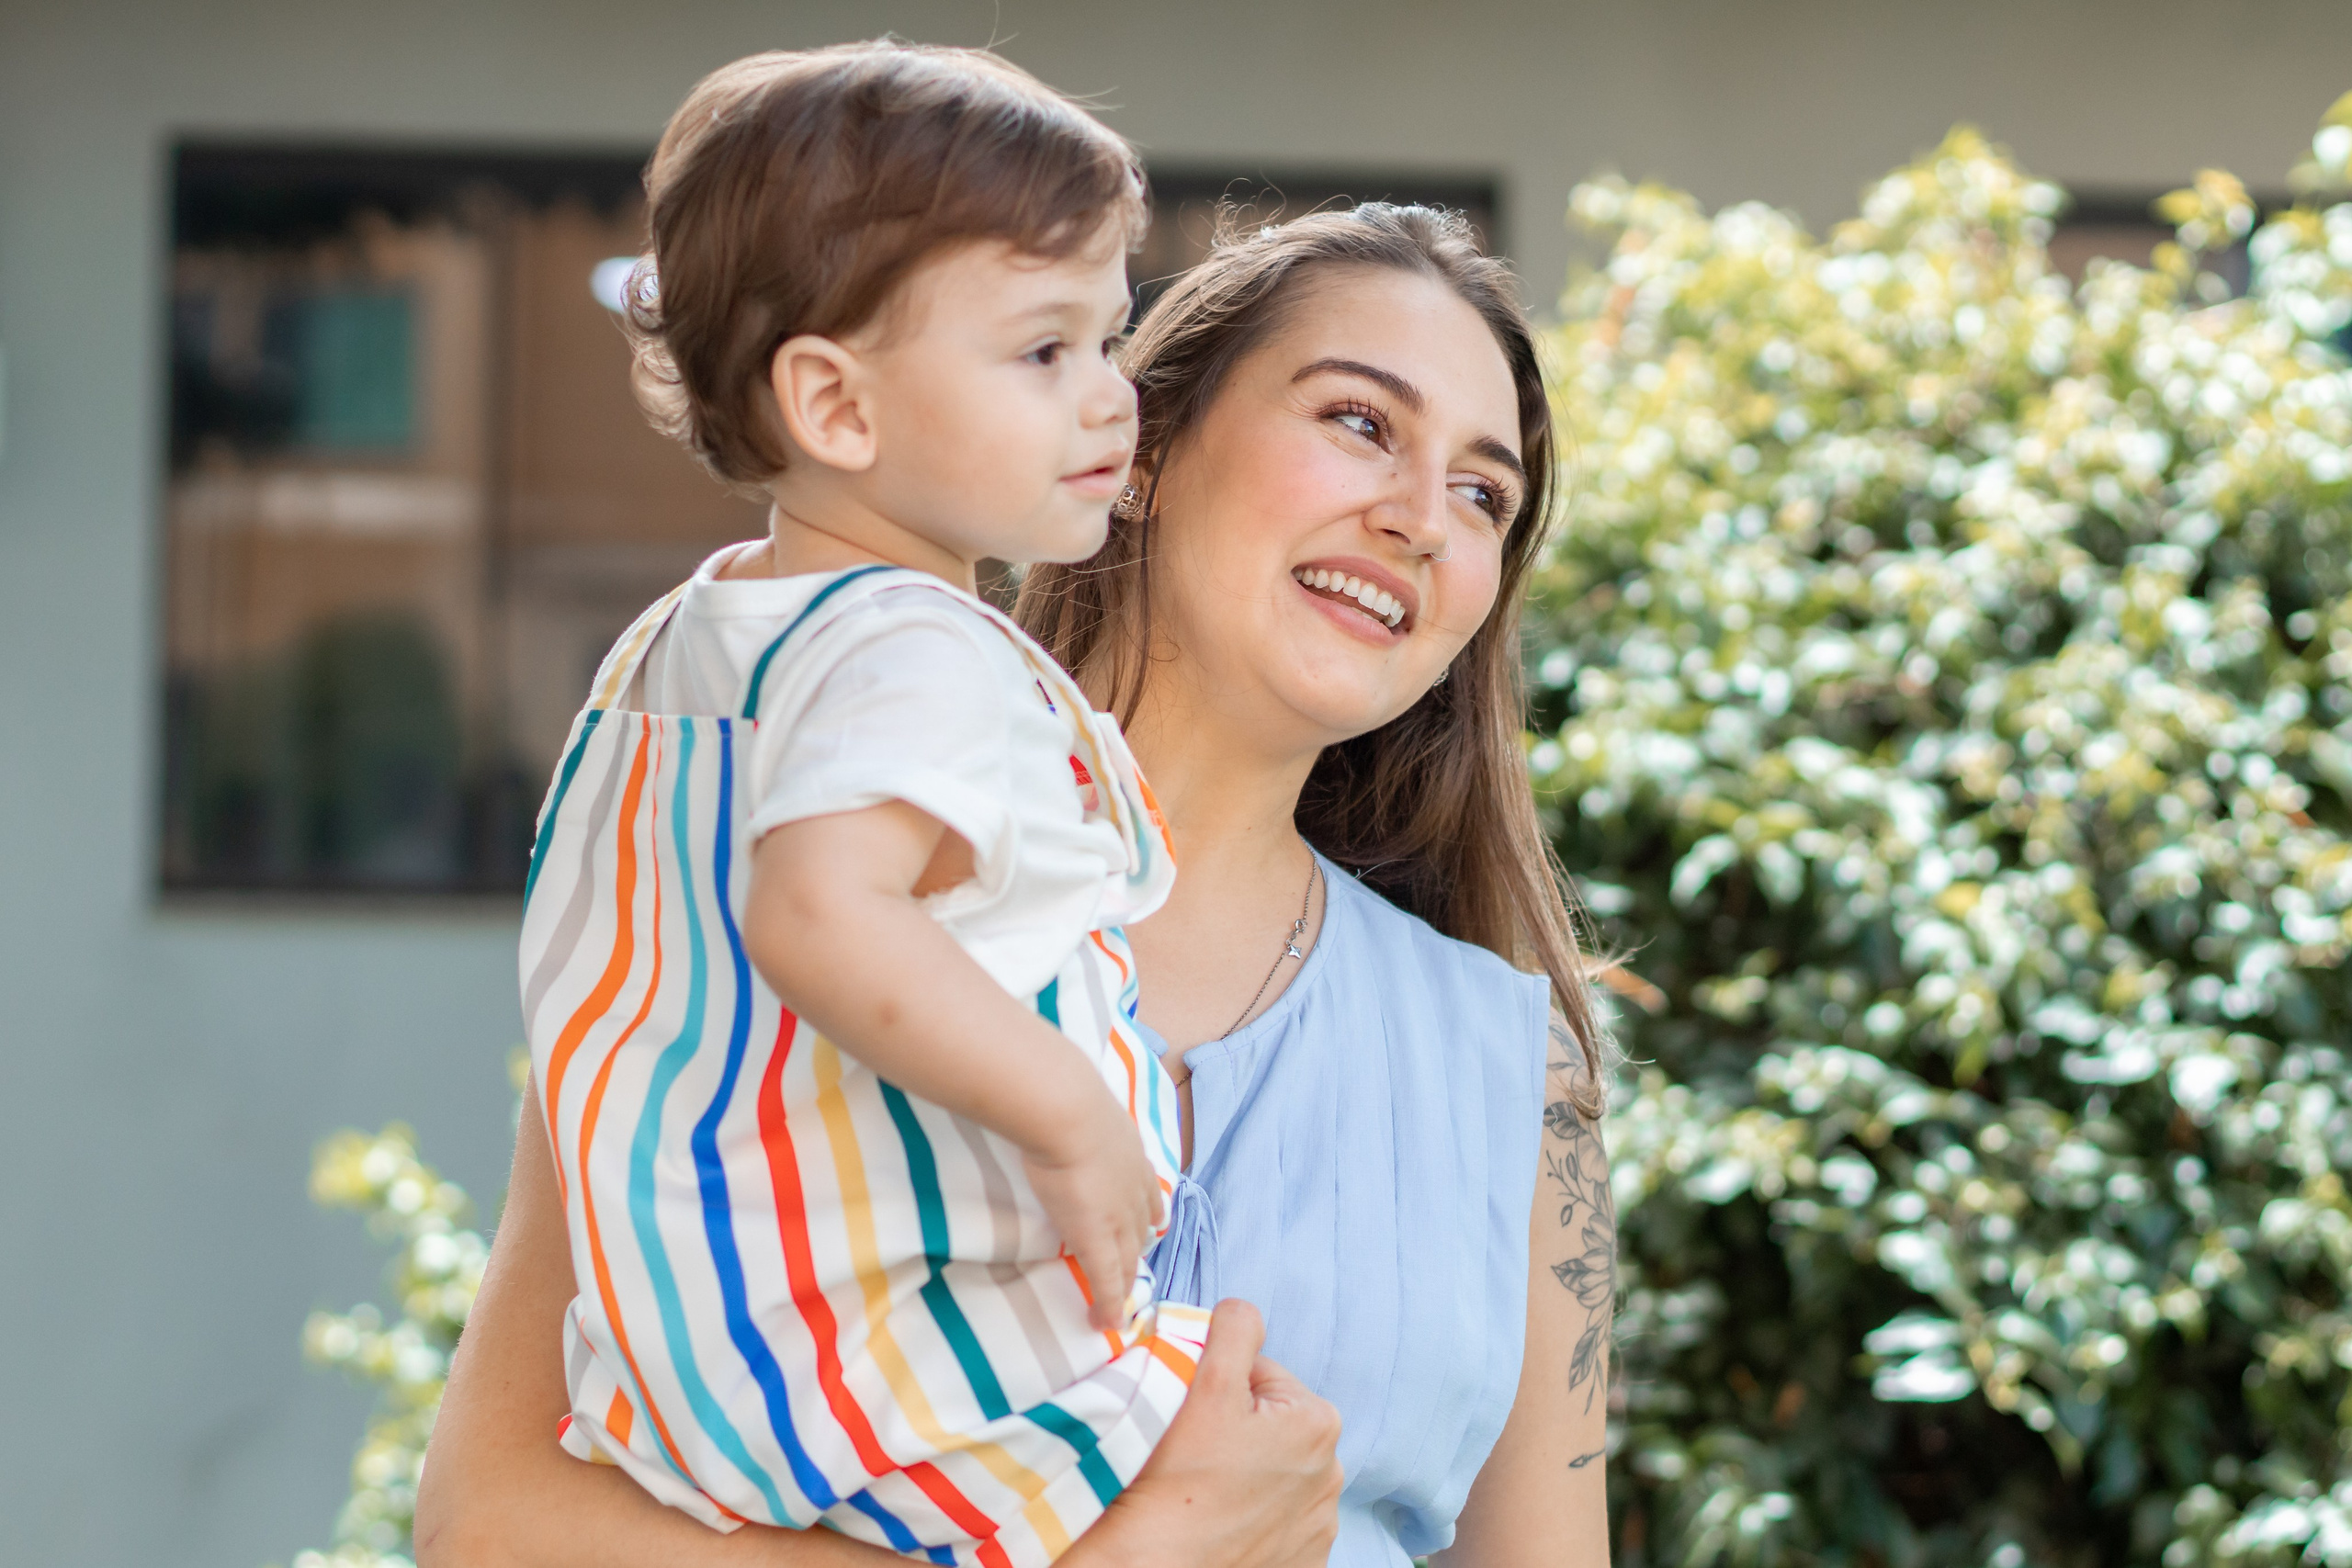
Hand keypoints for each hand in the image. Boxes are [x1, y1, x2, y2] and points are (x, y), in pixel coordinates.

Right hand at [1022, 1083, 1164, 1330]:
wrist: (1066, 1111)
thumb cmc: (1064, 1096)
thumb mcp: (1080, 1102)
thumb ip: (1073, 1112)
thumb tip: (1049, 1100)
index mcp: (1132, 1155)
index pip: (1147, 1192)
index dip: (1147, 1212)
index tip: (1150, 1225)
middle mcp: (1134, 1188)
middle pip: (1141, 1229)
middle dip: (1138, 1249)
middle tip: (1134, 1268)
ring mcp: (1119, 1216)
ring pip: (1129, 1258)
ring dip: (1126, 1279)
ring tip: (1120, 1298)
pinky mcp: (1097, 1239)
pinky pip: (1108, 1281)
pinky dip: (1110, 1303)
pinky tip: (1106, 1321)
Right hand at [1074, 1300, 1342, 1567]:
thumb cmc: (1181, 1481)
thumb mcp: (1209, 1383)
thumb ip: (1235, 1330)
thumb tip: (1243, 1312)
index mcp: (1318, 1421)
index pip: (1258, 1376)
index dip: (1218, 1387)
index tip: (1192, 1414)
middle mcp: (1333, 1474)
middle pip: (1268, 1426)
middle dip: (1235, 1430)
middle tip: (1193, 1452)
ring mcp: (1319, 1525)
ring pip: (1271, 1474)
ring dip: (1244, 1474)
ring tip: (1203, 1490)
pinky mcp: (1302, 1562)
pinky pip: (1274, 1523)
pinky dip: (1250, 1519)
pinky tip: (1220, 1521)